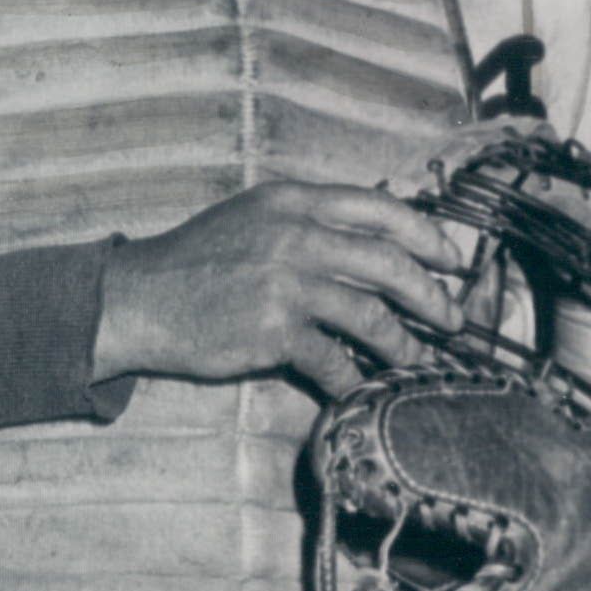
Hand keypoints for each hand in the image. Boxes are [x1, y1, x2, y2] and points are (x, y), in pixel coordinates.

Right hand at [93, 181, 466, 397]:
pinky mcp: (273, 331)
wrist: (137, 298)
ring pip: (371, 314)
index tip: (453, 260)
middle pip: (388, 261)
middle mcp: (294, 235)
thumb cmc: (196, 261)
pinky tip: (364, 388)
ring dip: (403, 342)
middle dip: (430, 294)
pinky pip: (333, 359)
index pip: (381, 209)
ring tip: (418, 359)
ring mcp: (285, 283)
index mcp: (294, 201)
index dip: (427, 235)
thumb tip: (374, 240)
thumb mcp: (253, 218)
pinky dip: (355, 378)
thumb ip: (308, 221)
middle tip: (452, 319)